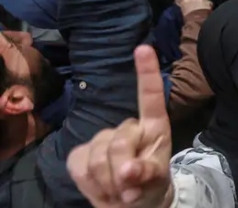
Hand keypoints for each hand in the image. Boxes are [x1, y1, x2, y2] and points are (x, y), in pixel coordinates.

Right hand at [67, 45, 171, 207]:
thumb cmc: (149, 186)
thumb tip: (128, 170)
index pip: (151, 97)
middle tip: (130, 190)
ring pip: (97, 156)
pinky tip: (100, 187)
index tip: (143, 48)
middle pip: (118, 141)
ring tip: (119, 190)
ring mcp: (102, 138)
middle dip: (122, 169)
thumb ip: (145, 174)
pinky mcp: (80, 153)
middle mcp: (128, 127)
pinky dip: (89, 183)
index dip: (147, 72)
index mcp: (154, 127)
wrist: (128, 205)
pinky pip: (78, 165)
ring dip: (108, 181)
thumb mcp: (155, 182)